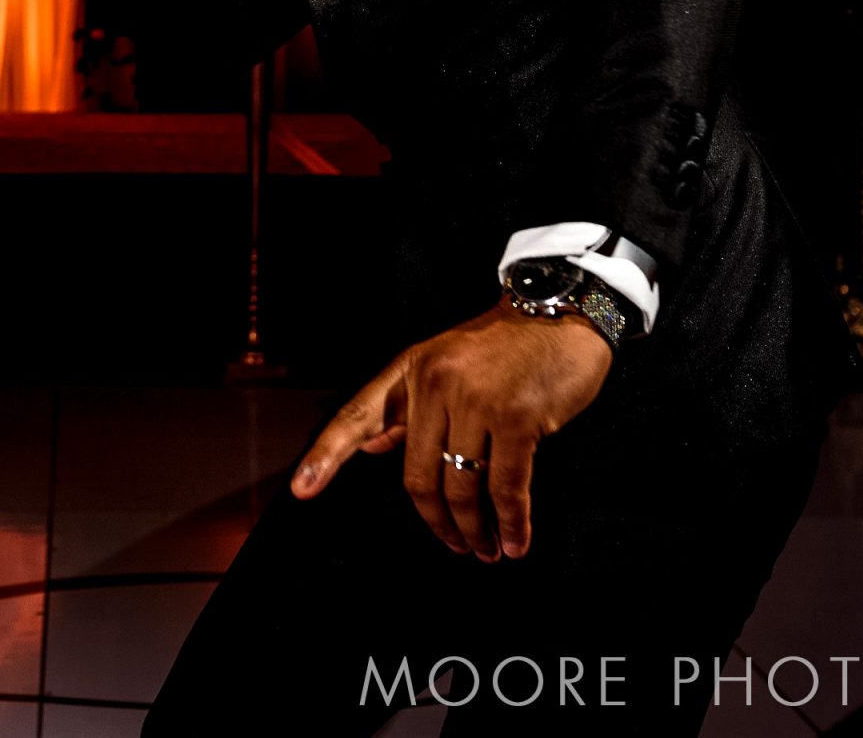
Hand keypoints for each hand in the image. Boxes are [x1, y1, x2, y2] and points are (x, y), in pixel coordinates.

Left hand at [293, 300, 612, 560]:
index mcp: (410, 371)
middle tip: (457, 546)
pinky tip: (516, 540)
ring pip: (461, 487)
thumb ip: (407, 408)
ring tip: (488, 549)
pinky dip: (512, 522)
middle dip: (437, 522)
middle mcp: (435, 383)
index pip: (358, 416)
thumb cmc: (504, 347)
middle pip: (417, 475)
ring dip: (476, 530)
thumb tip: (370, 447)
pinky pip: (507, 486)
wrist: (561, 313)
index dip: (327, 456)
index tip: (301, 489)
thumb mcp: (444, 364)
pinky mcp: (516, 418)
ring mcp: (475, 400)